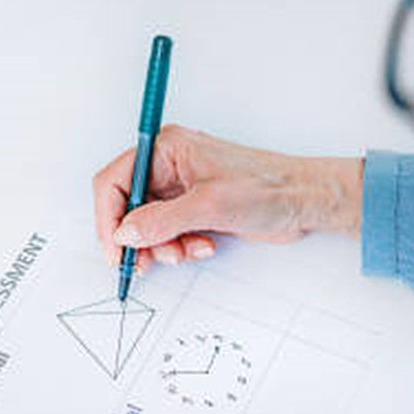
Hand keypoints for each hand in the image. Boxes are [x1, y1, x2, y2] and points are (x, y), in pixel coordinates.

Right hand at [92, 126, 362, 270]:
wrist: (304, 201)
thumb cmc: (268, 187)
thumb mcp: (210, 205)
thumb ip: (162, 221)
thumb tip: (126, 234)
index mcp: (167, 150)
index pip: (116, 181)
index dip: (109, 218)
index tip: (115, 250)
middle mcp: (170, 167)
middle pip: (130, 208)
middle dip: (139, 239)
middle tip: (146, 264)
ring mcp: (183, 191)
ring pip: (150, 227)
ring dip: (163, 247)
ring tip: (187, 253)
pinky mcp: (197, 211)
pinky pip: (172, 235)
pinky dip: (181, 248)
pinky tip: (205, 247)